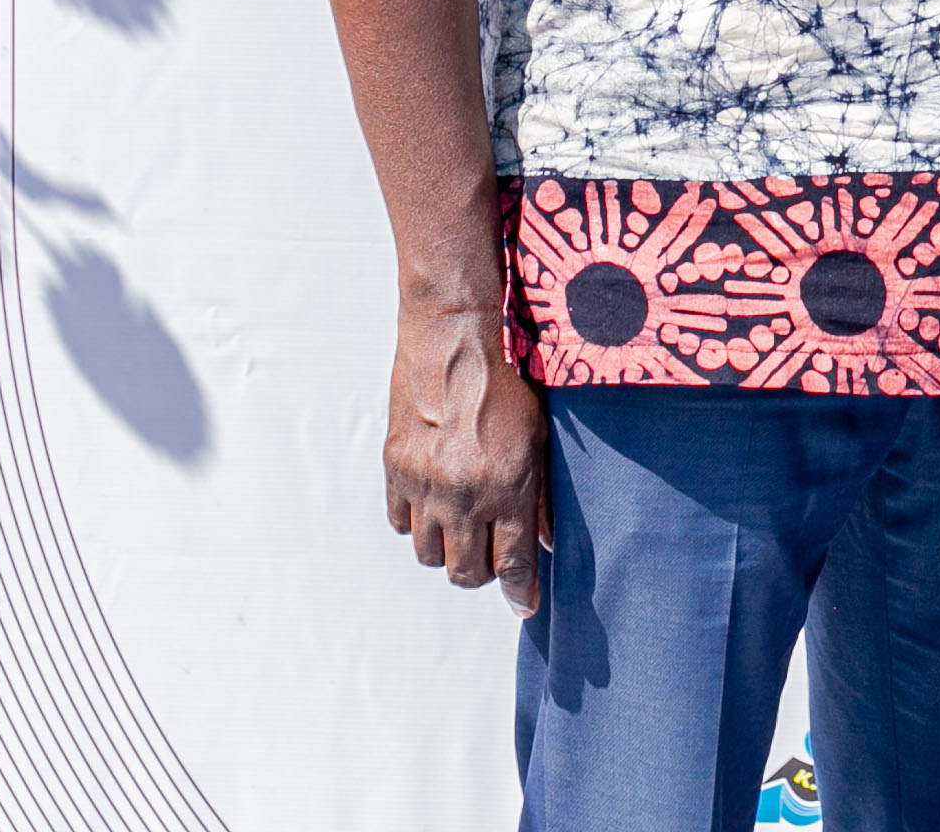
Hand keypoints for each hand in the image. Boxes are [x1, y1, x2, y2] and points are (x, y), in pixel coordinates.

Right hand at [386, 300, 546, 609]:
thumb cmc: (509, 379)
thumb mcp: (540, 436)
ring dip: (449, 549)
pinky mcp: (395, 467)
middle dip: (482, 573)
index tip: (524, 605)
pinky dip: (417, 522)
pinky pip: (400, 523)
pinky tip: (434, 502)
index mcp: (507, 485)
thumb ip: (542, 494)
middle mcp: (463, 493)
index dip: (519, 591)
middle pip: (465, 572)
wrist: (455, 334)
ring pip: (430, 555)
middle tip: (491, 557)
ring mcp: (423, 483)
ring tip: (463, 527)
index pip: (512, 563)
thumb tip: (545, 543)